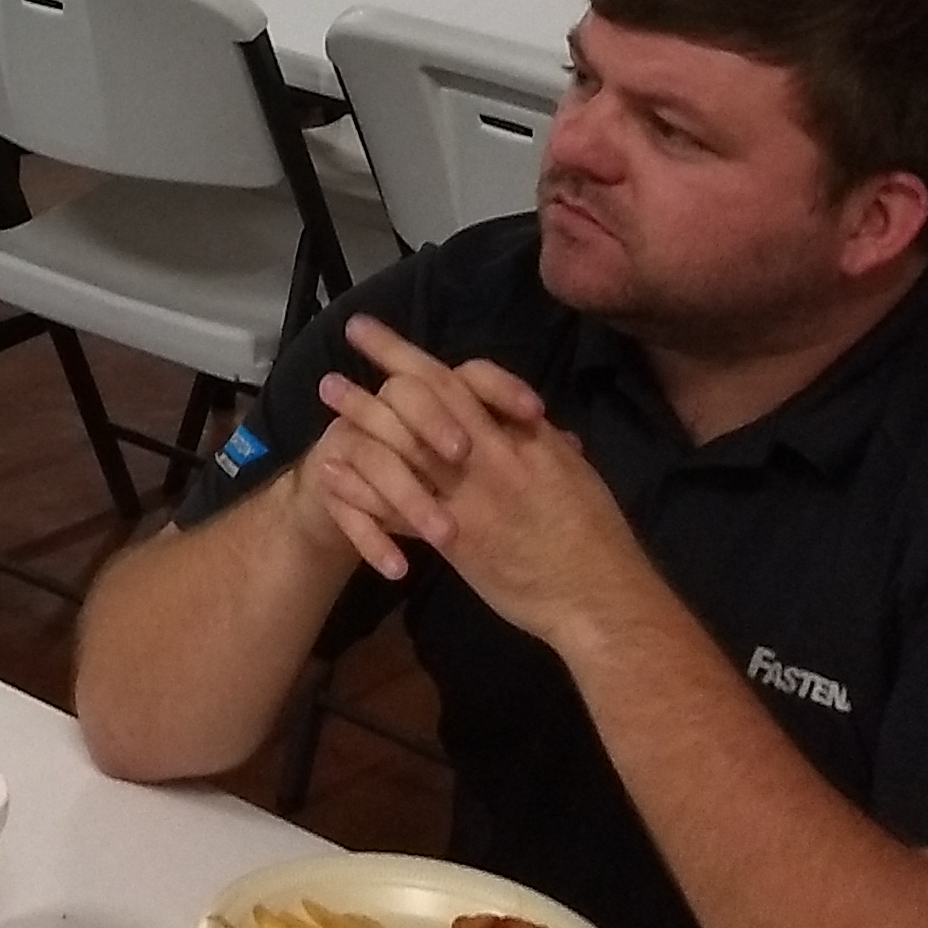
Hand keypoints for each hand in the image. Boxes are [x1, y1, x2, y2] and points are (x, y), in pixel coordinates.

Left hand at [302, 318, 641, 644]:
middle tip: (345, 338)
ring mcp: (467, 497)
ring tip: (328, 390)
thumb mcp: (573, 472)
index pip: (465, 378)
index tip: (377, 331)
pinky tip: (333, 472)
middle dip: (384, 365)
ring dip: (362, 415)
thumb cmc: (596, 535)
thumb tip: (527, 421)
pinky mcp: (452, 540)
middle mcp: (491, 457)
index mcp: (523, 437)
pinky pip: (396, 507)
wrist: (599, 597)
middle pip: (427, 399)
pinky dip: (361, 487)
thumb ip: (541, 442)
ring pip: (404, 445)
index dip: (417, 352)